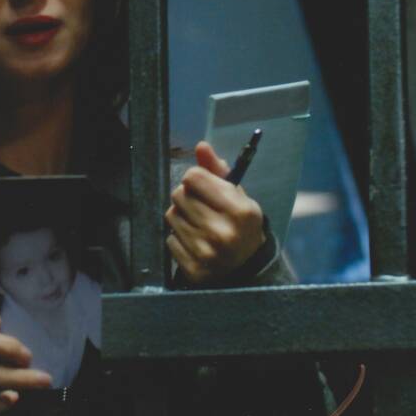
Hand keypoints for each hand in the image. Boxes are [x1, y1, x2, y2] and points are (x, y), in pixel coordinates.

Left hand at [165, 141, 265, 284]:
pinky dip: (179, 238)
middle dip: (188, 197)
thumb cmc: (241, 226)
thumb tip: (201, 146)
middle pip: (179, 194)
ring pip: (171, 215)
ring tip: (198, 225)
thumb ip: (218, 171)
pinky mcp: (192, 268)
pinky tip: (195, 242)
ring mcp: (205, 252)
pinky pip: (170, 238)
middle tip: (202, 208)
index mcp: (238, 211)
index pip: (194, 177)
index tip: (203, 186)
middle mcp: (221, 232)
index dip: (196, 178)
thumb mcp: (238, 197)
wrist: (246, 269)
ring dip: (181, 216)